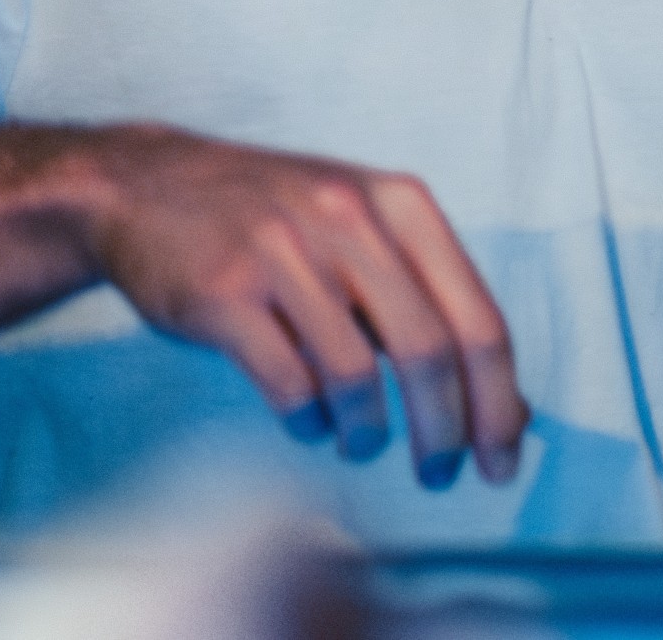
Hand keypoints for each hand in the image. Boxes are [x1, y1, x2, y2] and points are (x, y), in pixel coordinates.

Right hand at [87, 130, 524, 487]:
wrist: (148, 186)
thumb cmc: (276, 221)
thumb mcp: (366, 232)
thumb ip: (434, 305)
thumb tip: (514, 412)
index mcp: (402, 204)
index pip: (477, 319)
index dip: (498, 402)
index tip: (502, 461)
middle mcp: (349, 218)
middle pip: (427, 352)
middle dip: (444, 432)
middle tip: (441, 476)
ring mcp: (283, 251)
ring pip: (356, 375)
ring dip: (367, 433)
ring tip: (360, 444)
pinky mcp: (224, 291)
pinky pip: (288, 383)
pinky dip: (309, 421)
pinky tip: (309, 422)